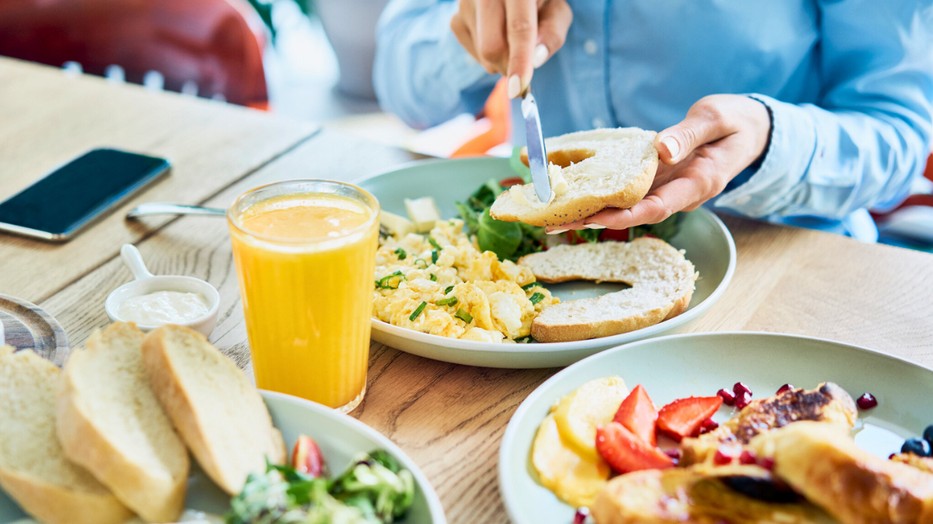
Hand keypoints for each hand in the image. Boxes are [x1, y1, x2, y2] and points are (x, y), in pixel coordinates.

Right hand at [450, 0, 571, 97]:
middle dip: (510, 66)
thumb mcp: (557, 12)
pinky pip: (474, 55)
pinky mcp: (455, 20)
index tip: (517, 89)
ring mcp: (465, 5)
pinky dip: (489, 57)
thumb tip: (536, 59)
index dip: (519, 60)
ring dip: (502, 60)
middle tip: (525, 68)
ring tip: (511, 37)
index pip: (519, 27)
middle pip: (492, 47)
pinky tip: (497, 36)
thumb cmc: (540, 1)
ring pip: (483, 55)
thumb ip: (552, 34)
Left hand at [549, 95, 771, 231]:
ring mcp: (668, 189)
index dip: (625, 216)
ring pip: (627, 206)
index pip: (658, 208)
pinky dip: (601, 193)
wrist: (749, 129)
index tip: (595, 218)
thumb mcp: (715, 118)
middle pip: (634, 214)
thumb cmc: (735, 121)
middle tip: (555, 224)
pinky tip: (572, 194)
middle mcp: (680, 193)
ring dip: (591, 211)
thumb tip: (662, 150)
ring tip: (551, 216)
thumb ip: (689, 134)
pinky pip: (627, 190)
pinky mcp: (658, 180)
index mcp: (699, 183)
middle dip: (595, 220)